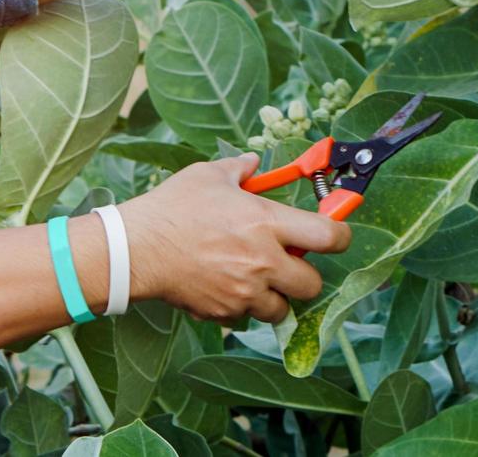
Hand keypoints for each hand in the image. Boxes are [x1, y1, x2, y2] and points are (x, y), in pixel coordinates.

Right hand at [118, 154, 350, 322]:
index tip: (335, 234)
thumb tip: (254, 161)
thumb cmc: (172, 208)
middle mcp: (263, 261)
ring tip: (254, 279)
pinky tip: (224, 286)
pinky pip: (247, 316)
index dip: (340, 236)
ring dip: (275, 296)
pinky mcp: (225, 312)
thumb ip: (240, 168)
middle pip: (313, 283)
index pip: (329, 237)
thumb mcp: (207, 175)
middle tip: (287, 263)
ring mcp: (245, 292)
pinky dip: (242, 306)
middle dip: (304, 275)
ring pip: (282, 308)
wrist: (137, 249)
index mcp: (266, 222)